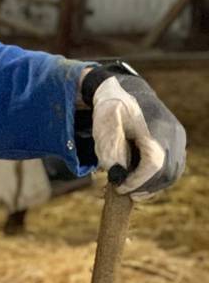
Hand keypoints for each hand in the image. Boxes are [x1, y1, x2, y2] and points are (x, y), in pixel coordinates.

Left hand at [87, 68, 185, 198]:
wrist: (125, 90)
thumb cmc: (112, 108)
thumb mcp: (104, 125)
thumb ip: (110, 149)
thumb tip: (117, 175)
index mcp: (154, 129)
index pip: (153, 164)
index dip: (137, 181)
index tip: (120, 188)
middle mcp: (172, 134)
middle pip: (166, 172)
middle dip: (145, 186)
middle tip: (125, 192)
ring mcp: (178, 137)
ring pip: (173, 172)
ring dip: (153, 185)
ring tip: (132, 190)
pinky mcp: (177, 141)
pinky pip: (173, 166)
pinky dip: (159, 177)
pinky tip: (142, 180)